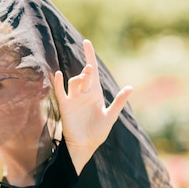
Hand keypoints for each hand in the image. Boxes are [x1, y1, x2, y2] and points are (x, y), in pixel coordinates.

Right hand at [53, 39, 131, 173]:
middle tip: (89, 71)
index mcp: (95, 93)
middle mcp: (84, 93)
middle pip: (84, 75)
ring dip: (78, 79)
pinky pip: (61, 91)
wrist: (85, 145)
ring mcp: (74, 99)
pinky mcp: (65, 106)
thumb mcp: (110, 116)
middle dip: (87, 71)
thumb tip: (130, 87)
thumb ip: (118, 102)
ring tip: (83, 81)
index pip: (93, 71)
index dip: (90, 56)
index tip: (86, 42)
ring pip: (74, 82)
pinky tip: (58, 74)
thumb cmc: (98, 132)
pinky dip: (59, 83)